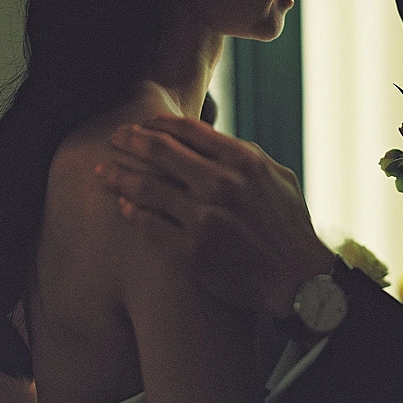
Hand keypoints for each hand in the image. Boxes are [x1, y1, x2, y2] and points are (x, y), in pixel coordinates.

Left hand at [96, 117, 334, 317]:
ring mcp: (204, 218)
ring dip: (119, 176)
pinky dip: (132, 213)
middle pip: (160, 151)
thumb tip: (208, 139)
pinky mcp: (192, 251)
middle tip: (114, 138)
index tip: (144, 125)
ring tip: (103, 172)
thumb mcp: (276, 175)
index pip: (188, 129)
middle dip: (130, 140)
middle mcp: (221, 184)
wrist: (298, 278)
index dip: (159, 123)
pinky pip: (150, 226)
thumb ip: (242, 154)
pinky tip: (123, 206)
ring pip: (146, 188)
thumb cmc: (288, 224)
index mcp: (242, 160)